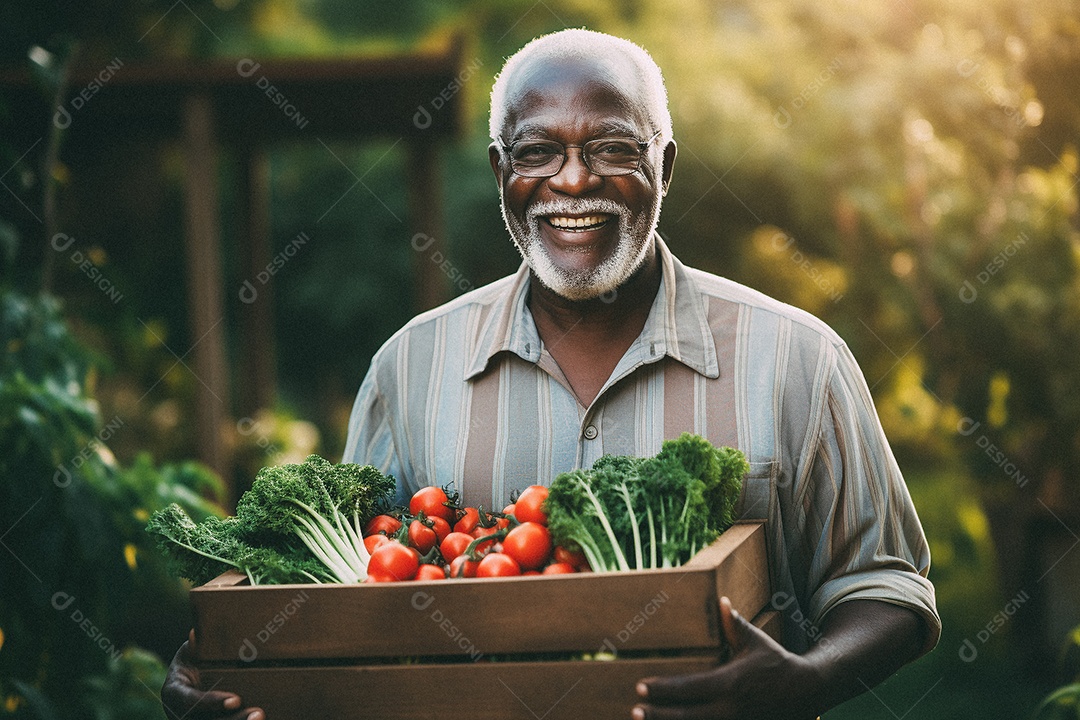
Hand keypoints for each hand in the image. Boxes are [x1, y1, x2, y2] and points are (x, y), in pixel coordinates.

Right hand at [161, 629, 264, 719]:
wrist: (196, 667)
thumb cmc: (197, 653)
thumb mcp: (193, 648)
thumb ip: (196, 646)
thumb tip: (196, 634)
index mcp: (174, 692)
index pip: (190, 702)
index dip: (211, 703)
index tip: (236, 700)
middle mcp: (180, 713)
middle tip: (258, 713)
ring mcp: (195, 719)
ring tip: (261, 716)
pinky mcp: (210, 719)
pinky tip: (266, 717)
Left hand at [632, 597, 821, 719]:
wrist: (809, 691)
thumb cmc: (777, 662)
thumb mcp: (756, 641)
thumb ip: (735, 624)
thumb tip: (721, 601)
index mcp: (732, 681)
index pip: (690, 687)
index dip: (664, 688)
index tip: (641, 686)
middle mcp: (732, 708)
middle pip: (688, 715)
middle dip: (660, 715)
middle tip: (635, 710)